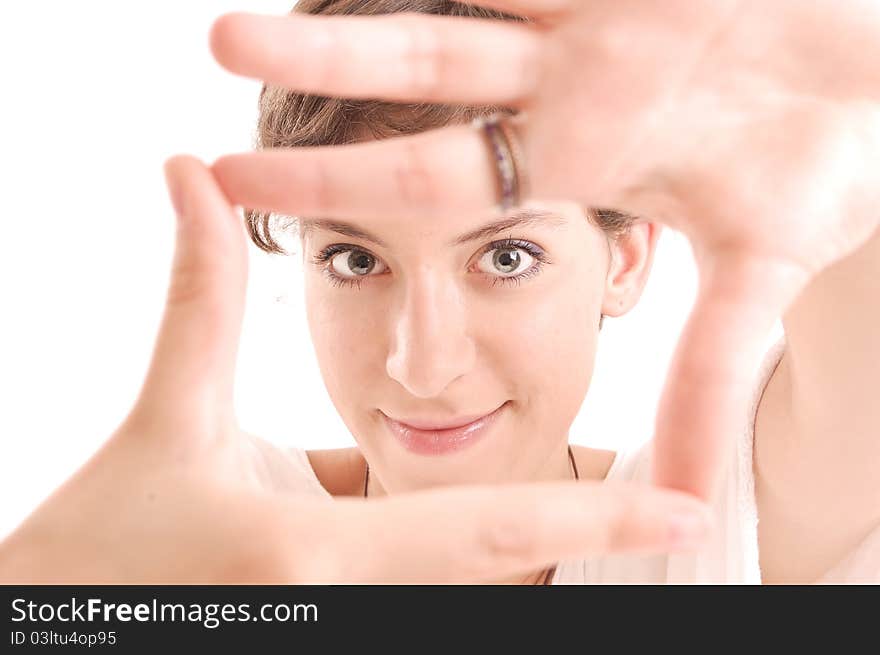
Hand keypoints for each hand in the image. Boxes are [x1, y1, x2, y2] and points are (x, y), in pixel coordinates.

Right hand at [0, 156, 712, 583]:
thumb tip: (191, 173)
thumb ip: (199, 294)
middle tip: (670, 520)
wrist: (62, 613)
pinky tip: (473, 541)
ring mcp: (337, 623)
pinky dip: (454, 565)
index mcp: (313, 548)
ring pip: (458, 583)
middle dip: (576, 545)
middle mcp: (342, 601)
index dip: (597, 520)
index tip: (692, 518)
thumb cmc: (107, 528)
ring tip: (601, 533)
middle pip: (493, 571)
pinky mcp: (329, 620)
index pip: (485, 529)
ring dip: (518, 554)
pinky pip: (416, 585)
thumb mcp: (167, 410)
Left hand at [207, 1, 879, 499]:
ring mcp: (589, 18)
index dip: (348, 184)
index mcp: (575, 163)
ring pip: (457, 0)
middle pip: (423, 79)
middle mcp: (565, 88)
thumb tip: (678, 497)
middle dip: (327, 71)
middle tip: (216, 53)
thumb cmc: (827, 164)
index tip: (249, 197)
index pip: (435, 179)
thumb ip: (706, 376)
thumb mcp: (756, 275)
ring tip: (242, 5)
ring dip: (367, 6)